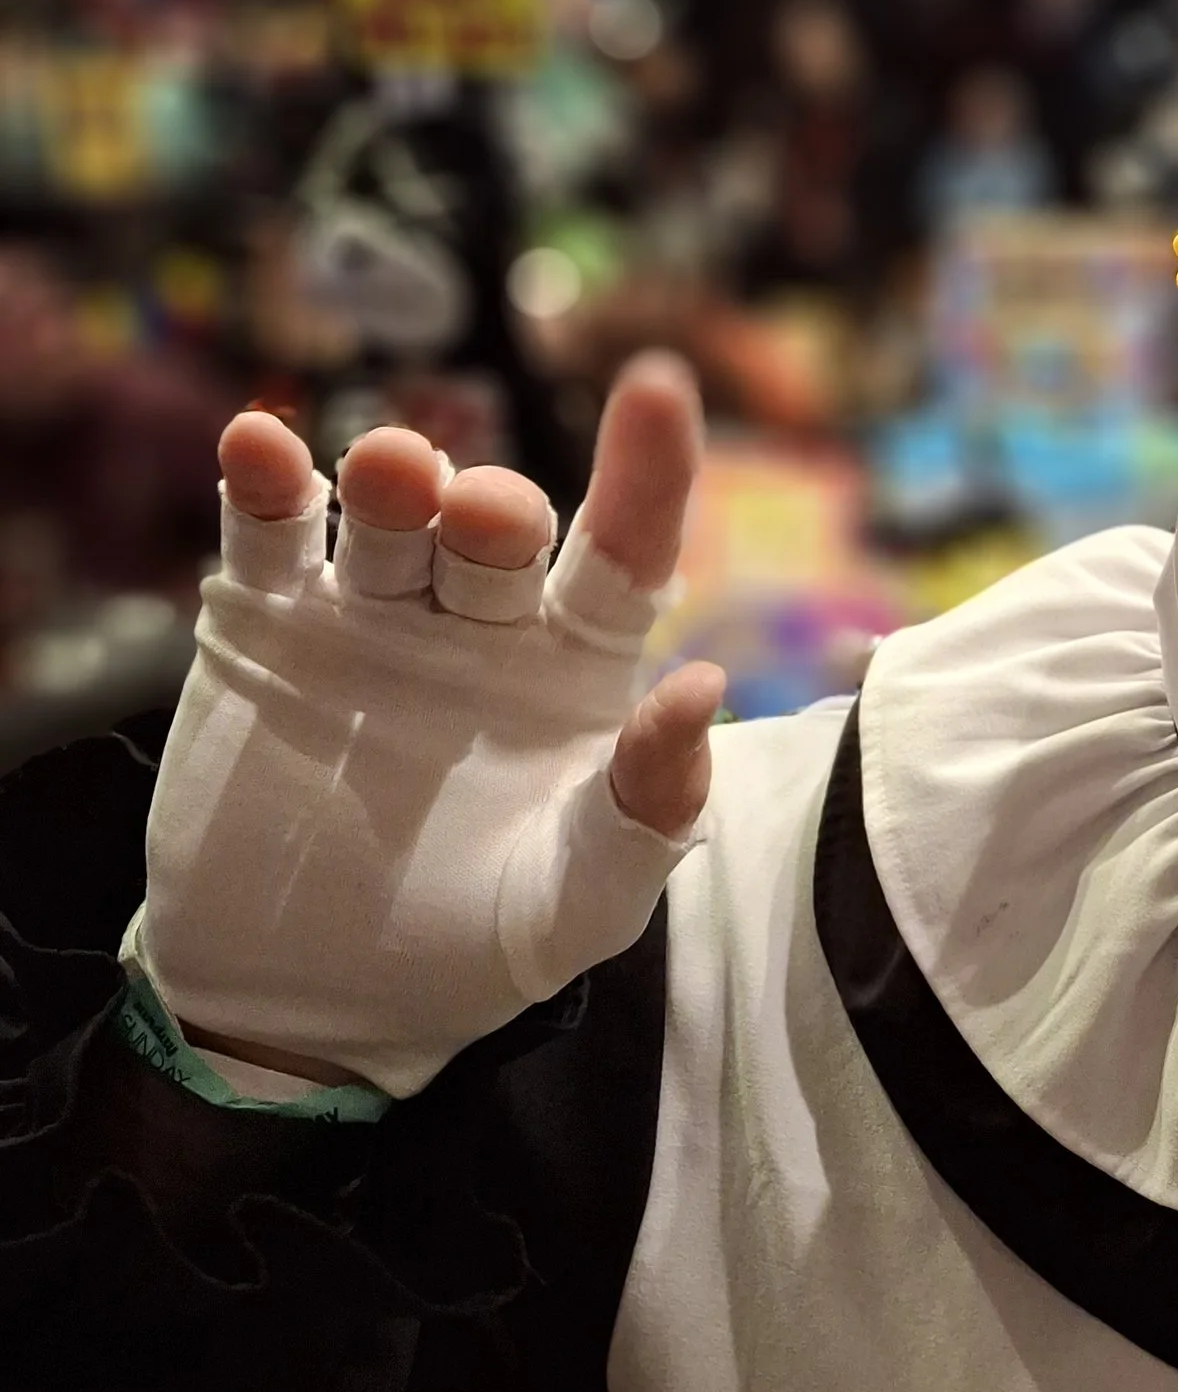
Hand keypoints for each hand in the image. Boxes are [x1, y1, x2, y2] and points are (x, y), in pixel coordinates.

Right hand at [136, 357, 723, 1098]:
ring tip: (394, 471)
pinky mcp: (268, 627)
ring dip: (395, 478)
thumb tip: (703, 690)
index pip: (625, 550)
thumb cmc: (471, 944)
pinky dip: (265, 485)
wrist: (308, 1005)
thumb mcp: (576, 903)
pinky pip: (271, 537)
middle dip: (493, 509)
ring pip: (390, 516)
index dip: (647, 472)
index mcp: (574, 669)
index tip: (659, 386)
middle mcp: (479, 620)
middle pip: (497, 531)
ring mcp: (370, 613)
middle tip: (484, 516)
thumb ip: (642, 811)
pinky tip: (260, 448)